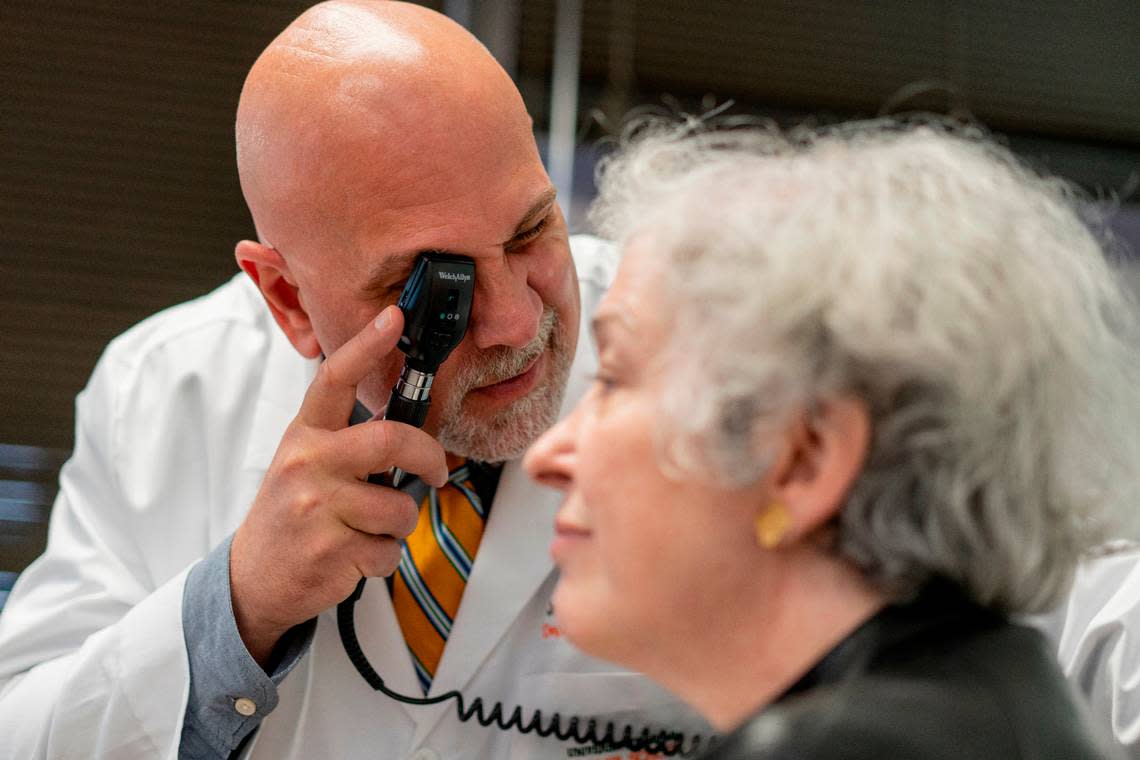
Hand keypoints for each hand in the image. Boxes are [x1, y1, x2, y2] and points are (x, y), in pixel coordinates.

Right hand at [229, 306, 447, 665]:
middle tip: (438, 470)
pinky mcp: (330, 551)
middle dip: (428, 455)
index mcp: (304, 435)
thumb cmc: (293, 513)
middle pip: (389, 441)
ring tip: (369, 527)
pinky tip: (355, 555)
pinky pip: (389, 550)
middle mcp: (307, 464)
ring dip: (399, 523)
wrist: (254, 577)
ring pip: (399, 508)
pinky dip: (383, 557)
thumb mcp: (306, 463)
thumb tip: (409, 428)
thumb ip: (348, 440)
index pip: (334, 379)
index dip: (366, 345)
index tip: (394, 316)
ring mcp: (317, 509)